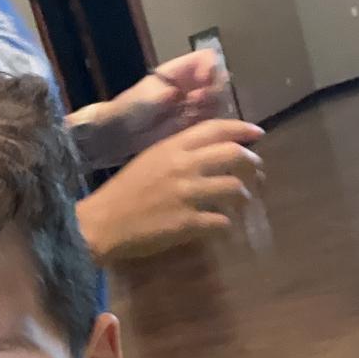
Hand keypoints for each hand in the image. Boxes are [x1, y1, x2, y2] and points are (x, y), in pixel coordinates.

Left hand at [68, 51, 229, 165]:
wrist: (122, 133)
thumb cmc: (130, 108)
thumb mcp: (145, 97)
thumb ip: (163, 95)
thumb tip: (177, 94)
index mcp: (180, 71)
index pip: (207, 59)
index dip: (211, 67)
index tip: (204, 80)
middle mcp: (192, 85)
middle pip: (218, 80)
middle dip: (213, 91)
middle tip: (197, 102)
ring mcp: (195, 104)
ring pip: (217, 102)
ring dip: (210, 109)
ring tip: (191, 116)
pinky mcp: (194, 124)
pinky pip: (210, 122)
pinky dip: (206, 124)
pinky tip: (191, 127)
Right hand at [76, 118, 264, 262]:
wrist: (101, 224)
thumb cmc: (121, 193)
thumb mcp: (148, 161)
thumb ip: (176, 154)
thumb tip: (205, 155)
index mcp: (172, 148)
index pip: (216, 129)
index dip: (241, 129)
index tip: (257, 134)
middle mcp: (184, 166)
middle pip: (233, 156)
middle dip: (251, 163)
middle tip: (256, 172)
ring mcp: (187, 195)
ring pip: (233, 189)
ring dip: (243, 196)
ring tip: (242, 202)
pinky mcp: (187, 223)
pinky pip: (220, 222)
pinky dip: (227, 225)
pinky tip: (223, 227)